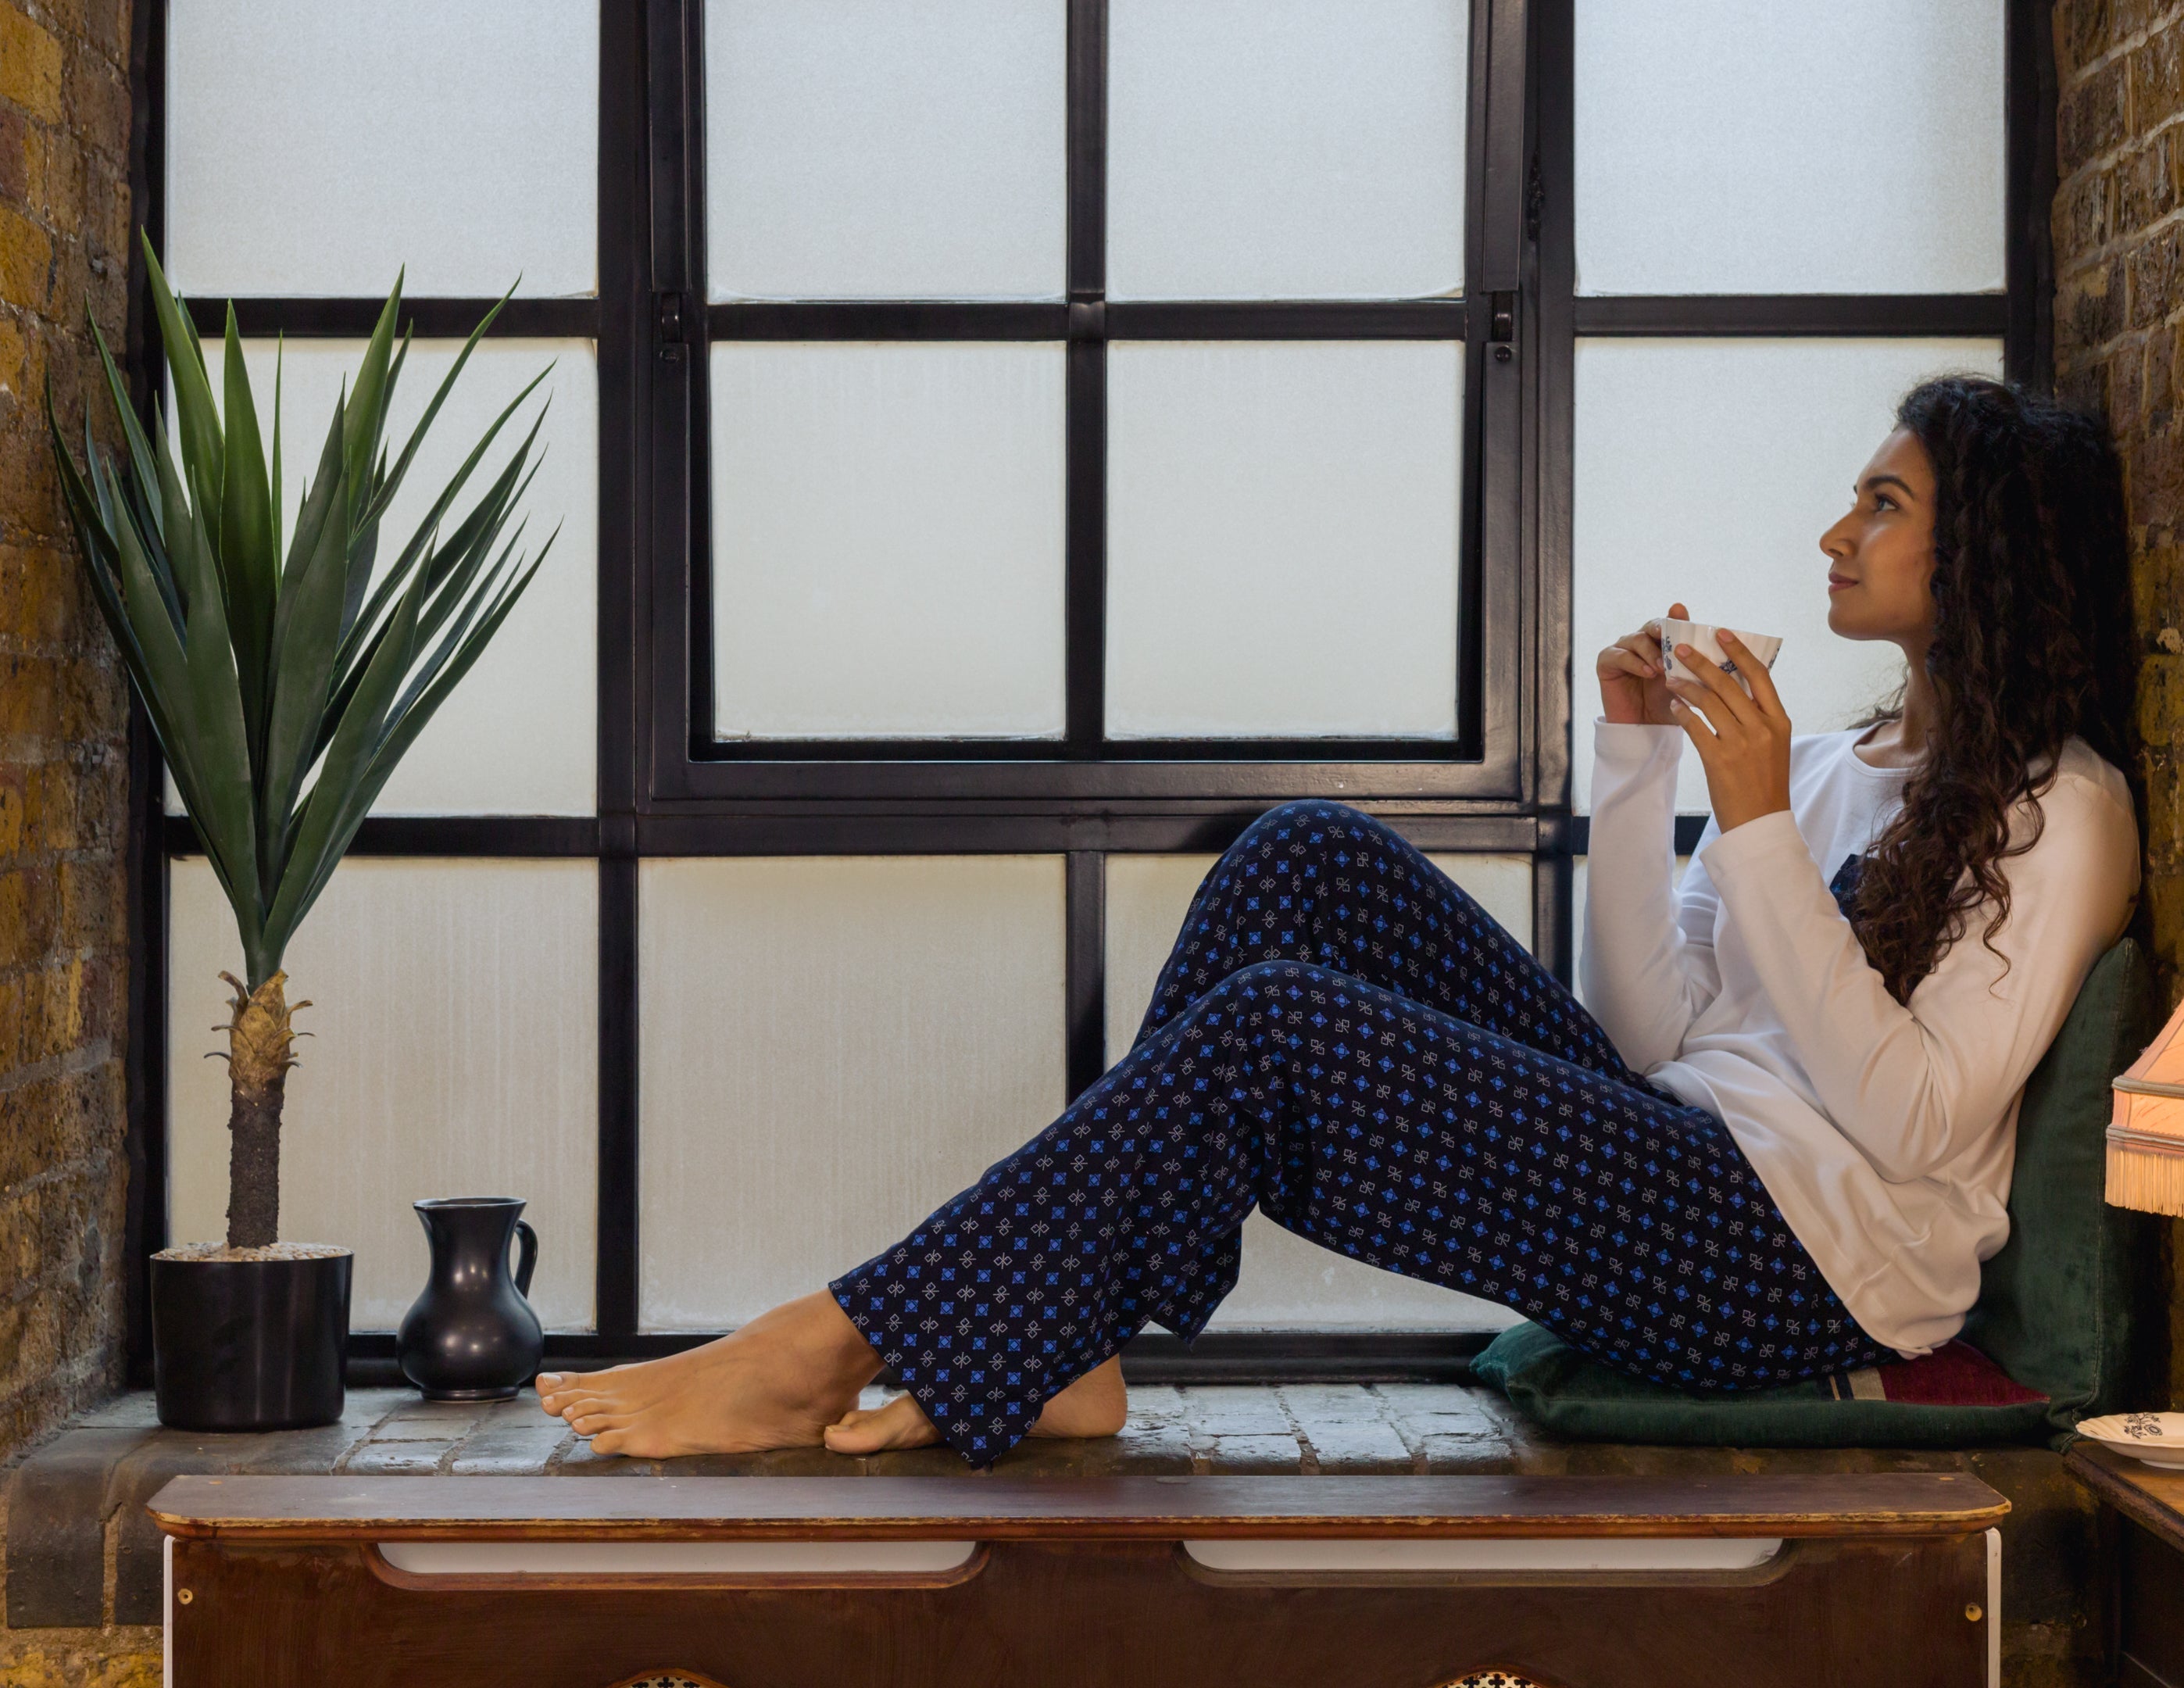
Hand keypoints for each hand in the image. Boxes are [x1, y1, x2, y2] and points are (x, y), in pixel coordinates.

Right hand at [1596, 602, 1685, 725]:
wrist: (1646, 728)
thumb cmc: (1668, 703)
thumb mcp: (1685, 681)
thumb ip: (1693, 662)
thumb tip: (1714, 643)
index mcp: (1659, 642)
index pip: (1668, 624)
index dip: (1675, 618)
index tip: (1683, 615)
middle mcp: (1640, 642)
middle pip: (1651, 626)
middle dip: (1662, 629)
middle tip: (1672, 638)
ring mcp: (1622, 650)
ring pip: (1636, 639)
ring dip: (1651, 652)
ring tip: (1663, 667)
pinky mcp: (1606, 662)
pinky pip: (1619, 656)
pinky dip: (1634, 662)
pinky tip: (1648, 672)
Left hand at [1665, 630, 1792, 832]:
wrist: (1760, 822)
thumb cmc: (1765, 783)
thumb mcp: (1774, 745)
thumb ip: (1760, 717)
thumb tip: (1737, 686)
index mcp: (1780, 721)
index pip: (1760, 676)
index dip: (1740, 651)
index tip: (1722, 633)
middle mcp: (1763, 728)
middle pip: (1728, 684)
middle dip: (1702, 662)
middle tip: (1682, 649)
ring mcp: (1742, 744)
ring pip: (1708, 702)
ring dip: (1686, 686)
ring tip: (1670, 677)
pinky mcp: (1720, 760)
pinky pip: (1695, 727)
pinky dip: (1682, 712)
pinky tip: (1673, 705)